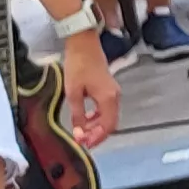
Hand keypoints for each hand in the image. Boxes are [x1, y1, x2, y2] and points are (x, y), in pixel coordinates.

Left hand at [61, 33, 120, 147]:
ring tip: (80, 130)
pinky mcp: (109, 88)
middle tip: (81, 140)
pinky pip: (106, 108)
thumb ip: (78, 115)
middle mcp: (115, 96)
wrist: (83, 44)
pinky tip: (85, 118)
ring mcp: (113, 92)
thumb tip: (79, 133)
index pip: (108, 126)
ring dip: (96, 126)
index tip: (84, 144)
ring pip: (108, 116)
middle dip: (96, 134)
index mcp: (108, 98)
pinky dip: (97, 116)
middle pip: (110, 123)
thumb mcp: (73, 93)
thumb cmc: (77, 66)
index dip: (97, 138)